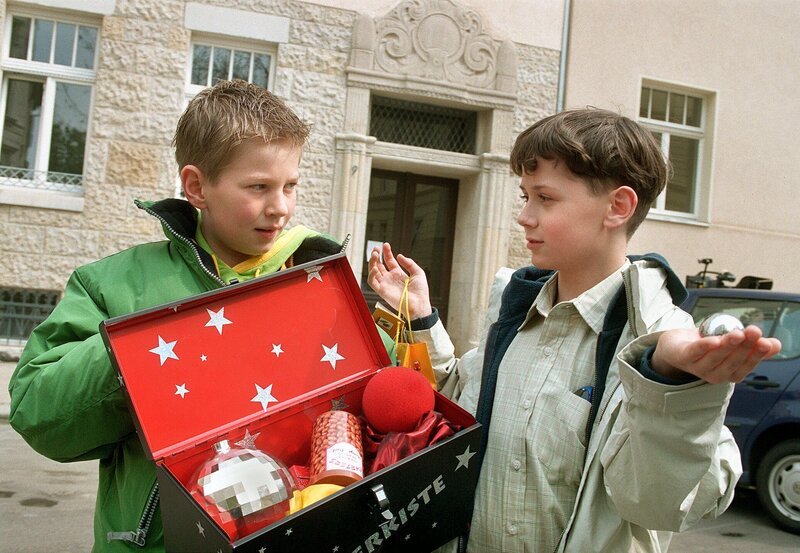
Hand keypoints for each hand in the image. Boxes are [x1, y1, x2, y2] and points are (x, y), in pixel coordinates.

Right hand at [367, 243, 432, 318]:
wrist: (419, 304)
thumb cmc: (420, 292)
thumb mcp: (418, 273)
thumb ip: (409, 263)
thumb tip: (399, 256)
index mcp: (398, 274)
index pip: (389, 261)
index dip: (386, 253)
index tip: (386, 244)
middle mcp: (390, 279)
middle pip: (379, 265)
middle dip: (376, 256)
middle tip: (376, 248)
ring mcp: (385, 284)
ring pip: (373, 272)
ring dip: (372, 262)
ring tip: (375, 254)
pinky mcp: (382, 291)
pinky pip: (372, 282)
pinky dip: (371, 274)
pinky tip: (375, 268)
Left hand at [651, 325, 781, 383]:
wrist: (677, 345)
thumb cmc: (709, 347)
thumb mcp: (734, 346)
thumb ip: (754, 346)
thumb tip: (776, 345)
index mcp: (730, 373)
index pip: (746, 366)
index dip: (756, 355)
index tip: (766, 343)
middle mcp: (715, 374)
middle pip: (732, 361)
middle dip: (744, 347)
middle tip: (754, 332)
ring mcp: (698, 367)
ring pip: (715, 357)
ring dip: (727, 345)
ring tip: (738, 333)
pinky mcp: (683, 357)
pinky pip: (694, 352)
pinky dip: (704, 347)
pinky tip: (714, 340)